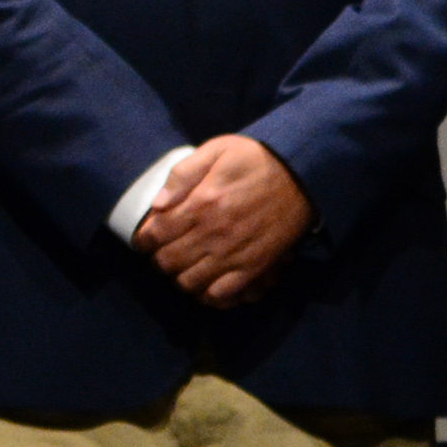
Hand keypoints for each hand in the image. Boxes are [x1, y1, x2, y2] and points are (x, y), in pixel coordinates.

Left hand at [136, 134, 314, 304]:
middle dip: (158, 259)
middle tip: (162, 252)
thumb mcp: (216, 151)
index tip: (143, 239)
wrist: (303, 174)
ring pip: (190, 283)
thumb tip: (157, 205)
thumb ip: (182, 176)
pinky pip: (222, 294)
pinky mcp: (254, 267)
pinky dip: (208, 295)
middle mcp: (213, 233)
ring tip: (182, 267)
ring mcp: (234, 254)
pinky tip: (205, 284)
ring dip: (180, 277)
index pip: (155, 234)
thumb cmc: (256, 159)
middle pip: (168, 262)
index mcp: (200, 204)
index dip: (142, 240)